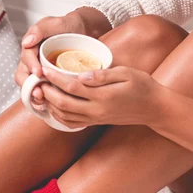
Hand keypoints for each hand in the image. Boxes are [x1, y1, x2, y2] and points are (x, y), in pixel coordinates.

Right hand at [14, 8, 110, 107]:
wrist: (82, 32)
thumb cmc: (68, 26)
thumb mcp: (55, 23)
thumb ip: (40, 29)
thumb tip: (27, 42)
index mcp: (31, 48)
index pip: (25, 59)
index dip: (30, 67)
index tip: (38, 73)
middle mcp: (33, 61)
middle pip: (23, 77)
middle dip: (29, 87)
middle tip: (39, 93)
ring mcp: (40, 72)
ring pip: (30, 86)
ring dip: (34, 96)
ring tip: (43, 102)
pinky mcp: (48, 80)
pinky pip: (42, 91)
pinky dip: (43, 99)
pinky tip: (49, 104)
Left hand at [40, 66, 165, 128]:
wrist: (154, 108)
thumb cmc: (143, 86)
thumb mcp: (127, 73)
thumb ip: (103, 74)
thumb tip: (82, 75)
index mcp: (104, 96)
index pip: (73, 88)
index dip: (56, 78)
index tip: (45, 68)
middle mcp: (97, 111)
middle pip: (64, 104)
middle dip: (48, 92)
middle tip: (39, 81)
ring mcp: (95, 119)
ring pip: (65, 116)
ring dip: (50, 105)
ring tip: (42, 92)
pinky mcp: (95, 122)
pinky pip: (72, 123)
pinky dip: (59, 116)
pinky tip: (53, 106)